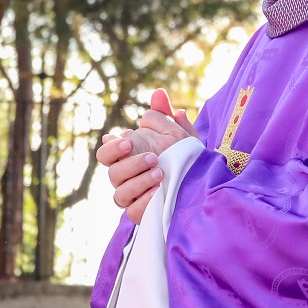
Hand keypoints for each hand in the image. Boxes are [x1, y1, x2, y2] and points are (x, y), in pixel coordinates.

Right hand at [96, 89, 198, 223]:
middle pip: (112, 173)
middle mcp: (125, 179)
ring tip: (160, 172)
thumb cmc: (183, 157)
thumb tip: (158, 92)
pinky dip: (144, 202)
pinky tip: (159, 192)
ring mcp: (132, 198)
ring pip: (120, 194)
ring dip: (139, 181)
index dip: (111, 148)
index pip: (105, 153)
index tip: (128, 142)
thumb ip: (165, 115)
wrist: (201, 186)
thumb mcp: (178, 134)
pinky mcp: (141, 215)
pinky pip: (134, 212)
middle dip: (130, 165)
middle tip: (152, 157)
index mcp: (128, 157)